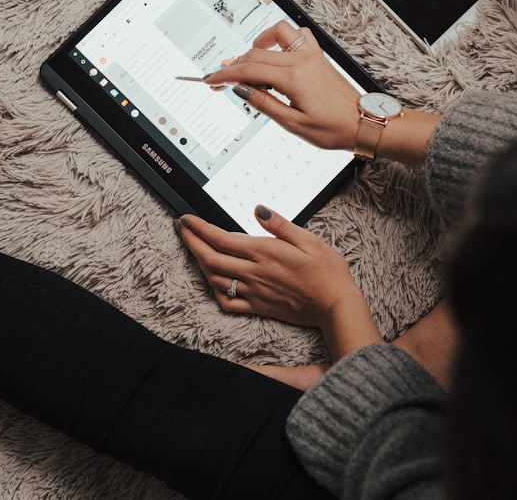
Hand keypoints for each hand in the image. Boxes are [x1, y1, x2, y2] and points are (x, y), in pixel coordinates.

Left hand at [176, 205, 381, 359]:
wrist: (335, 305)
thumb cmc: (327, 271)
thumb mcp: (308, 239)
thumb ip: (279, 224)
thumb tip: (257, 209)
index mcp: (264, 252)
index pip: (220, 238)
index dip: (198, 228)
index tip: (185, 219)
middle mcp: (254, 272)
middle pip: (210, 258)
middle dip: (191, 242)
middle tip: (181, 229)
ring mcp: (254, 292)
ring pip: (215, 279)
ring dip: (200, 264)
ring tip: (194, 250)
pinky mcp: (258, 308)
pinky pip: (227, 303)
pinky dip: (214, 291)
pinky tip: (213, 283)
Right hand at [202, 21, 361, 150]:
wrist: (362, 122)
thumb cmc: (333, 127)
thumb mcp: (292, 124)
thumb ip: (264, 103)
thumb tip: (241, 90)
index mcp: (293, 77)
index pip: (248, 70)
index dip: (225, 75)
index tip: (211, 80)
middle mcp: (301, 60)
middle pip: (255, 54)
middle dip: (233, 65)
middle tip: (220, 78)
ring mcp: (311, 54)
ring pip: (274, 36)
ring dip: (256, 45)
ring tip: (247, 61)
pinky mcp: (317, 56)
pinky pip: (296, 34)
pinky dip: (280, 38)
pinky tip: (275, 51)